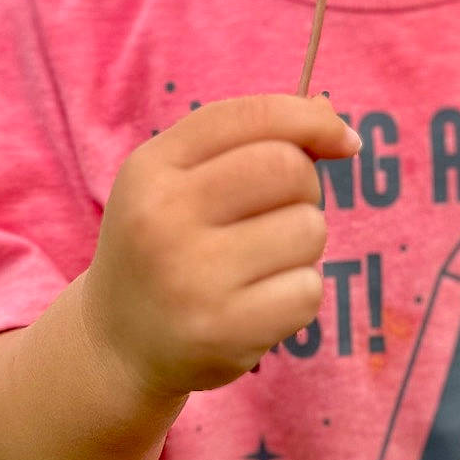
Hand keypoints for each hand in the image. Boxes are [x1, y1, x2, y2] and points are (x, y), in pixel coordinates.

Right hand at [81, 93, 360, 401]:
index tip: (342, 139)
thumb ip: (247, 140)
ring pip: (309, 229)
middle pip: (288, 167)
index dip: (310, 119)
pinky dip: (298, 294)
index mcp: (151, 168)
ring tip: (259, 264)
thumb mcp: (178, 182)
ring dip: (302, 246)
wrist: (117, 344)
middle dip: (306, 187)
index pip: (251, 116)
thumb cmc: (165, 248)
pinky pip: (309, 290)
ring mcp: (193, 277)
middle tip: (280, 214)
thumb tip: (331, 115)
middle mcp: (164, 216)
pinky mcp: (224, 330)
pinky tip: (257, 304)